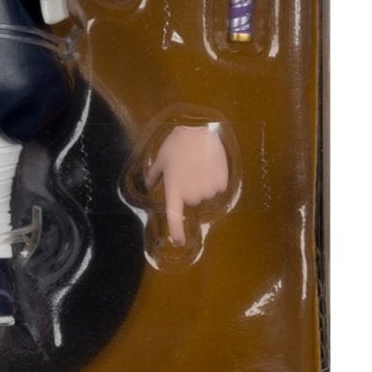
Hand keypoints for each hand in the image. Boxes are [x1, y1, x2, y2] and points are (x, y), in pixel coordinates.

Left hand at [145, 123, 229, 244]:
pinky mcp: (222, 184)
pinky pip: (217, 187)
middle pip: (191, 199)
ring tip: (198, 164)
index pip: (174, 215)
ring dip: (201, 183)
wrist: (200, 130)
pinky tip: (210, 164)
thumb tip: (149, 184)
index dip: (176, 230)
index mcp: (174, 188)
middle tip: (187, 170)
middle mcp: (192, 194)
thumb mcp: (161, 159)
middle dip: (188, 188)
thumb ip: (155, 175)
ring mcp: (208, 190)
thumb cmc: (177, 144)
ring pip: (205, 193)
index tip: (178, 242)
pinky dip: (214, 179)